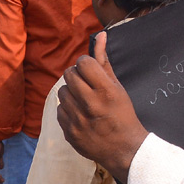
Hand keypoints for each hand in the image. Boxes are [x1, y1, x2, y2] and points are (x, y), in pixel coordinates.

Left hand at [56, 32, 147, 183]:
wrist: (124, 149)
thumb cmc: (122, 113)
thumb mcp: (117, 86)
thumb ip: (105, 60)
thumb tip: (101, 34)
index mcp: (105, 91)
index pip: (83, 62)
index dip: (85, 63)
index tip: (91, 70)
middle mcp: (90, 104)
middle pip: (69, 74)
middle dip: (76, 75)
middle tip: (86, 84)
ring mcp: (78, 119)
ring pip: (62, 92)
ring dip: (71, 93)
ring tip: (84, 101)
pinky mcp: (69, 131)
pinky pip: (59, 109)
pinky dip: (68, 109)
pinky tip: (80, 114)